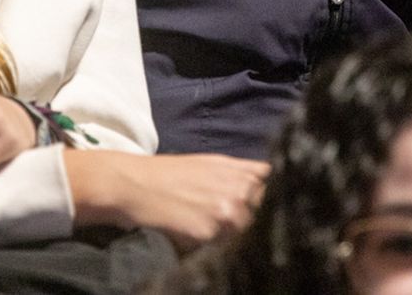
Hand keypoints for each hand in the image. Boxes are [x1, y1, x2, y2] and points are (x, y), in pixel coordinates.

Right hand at [64, 151, 268, 250]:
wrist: (135, 185)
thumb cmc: (174, 173)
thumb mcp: (215, 163)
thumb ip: (246, 172)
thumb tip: (273, 179)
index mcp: (244, 175)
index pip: (276, 193)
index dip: (272, 202)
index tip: (267, 210)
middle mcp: (240, 192)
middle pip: (264, 217)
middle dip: (253, 221)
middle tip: (226, 221)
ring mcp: (226, 214)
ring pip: (245, 235)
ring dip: (234, 237)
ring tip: (209, 229)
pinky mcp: (208, 234)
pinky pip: (222, 248)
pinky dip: (214, 247)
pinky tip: (198, 238)